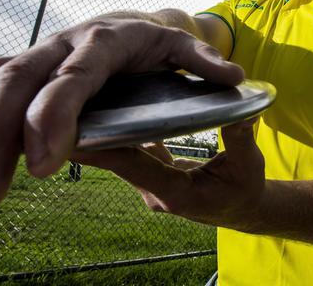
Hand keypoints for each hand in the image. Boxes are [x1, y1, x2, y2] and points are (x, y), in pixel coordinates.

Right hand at [0, 18, 243, 213]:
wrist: (135, 24)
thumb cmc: (162, 44)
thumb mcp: (188, 50)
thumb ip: (206, 68)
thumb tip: (235, 81)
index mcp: (105, 40)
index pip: (74, 75)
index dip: (54, 116)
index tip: (40, 166)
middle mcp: (60, 42)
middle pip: (14, 83)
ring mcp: (35, 55)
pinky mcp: (18, 72)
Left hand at [72, 119, 264, 229]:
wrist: (239, 209)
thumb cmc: (243, 190)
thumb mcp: (249, 167)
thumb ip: (241, 139)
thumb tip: (242, 111)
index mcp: (176, 193)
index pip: (134, 167)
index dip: (105, 150)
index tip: (76, 133)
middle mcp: (155, 192)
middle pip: (116, 160)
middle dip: (91, 137)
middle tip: (62, 108)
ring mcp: (149, 185)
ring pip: (117, 156)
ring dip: (98, 134)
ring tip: (75, 102)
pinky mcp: (149, 174)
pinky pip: (127, 152)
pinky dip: (116, 133)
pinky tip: (102, 109)